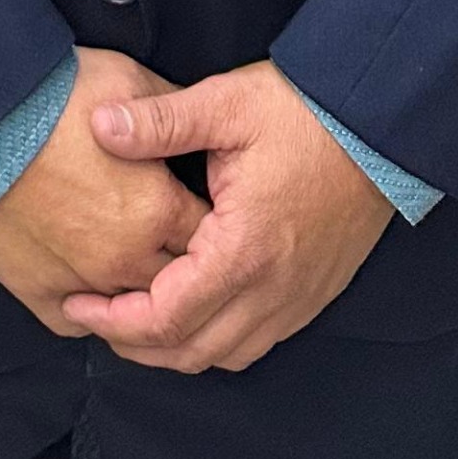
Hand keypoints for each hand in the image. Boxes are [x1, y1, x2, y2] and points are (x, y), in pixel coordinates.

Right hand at [0, 48, 206, 334]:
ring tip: (139, 270)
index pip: (212, 235)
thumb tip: (199, 123)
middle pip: (178, 281)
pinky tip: (93, 291)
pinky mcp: (38, 293)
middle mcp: (126, 259)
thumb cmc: (50, 95)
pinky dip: (90, 312)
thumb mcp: (127, 81)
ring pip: (132, 313)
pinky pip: (78, 324)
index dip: (214, 220)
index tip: (205, 207)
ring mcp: (81, 283)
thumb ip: (171, 114)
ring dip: (139, 294)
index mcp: (156, 210)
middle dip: (184, 262)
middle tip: (174, 239)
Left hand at [55, 62, 394, 374]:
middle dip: (134, 345)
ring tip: (135, 319)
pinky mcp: (314, 294)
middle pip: (192, 351)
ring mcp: (298, 298)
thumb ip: (159, 121)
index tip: (77, 303)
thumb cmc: (305, 113)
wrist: (380, 125)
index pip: (166, 316)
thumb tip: (100, 125)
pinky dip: (217, 341)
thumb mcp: (226, 103)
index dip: (113, 320)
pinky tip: (195, 312)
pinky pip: (258, 341)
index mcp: (243, 250)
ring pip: (226, 354)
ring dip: (176, 348)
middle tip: (94, 317)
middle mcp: (272, 289)